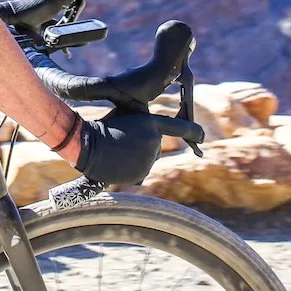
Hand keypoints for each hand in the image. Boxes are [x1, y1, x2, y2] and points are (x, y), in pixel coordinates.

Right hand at [76, 110, 201, 186]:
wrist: (88, 145)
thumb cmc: (104, 126)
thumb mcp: (125, 115)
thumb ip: (144, 124)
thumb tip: (154, 135)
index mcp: (151, 124)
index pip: (181, 128)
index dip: (194, 132)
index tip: (202, 136)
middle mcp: (155, 142)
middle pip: (155, 146)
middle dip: (143, 144)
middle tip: (123, 140)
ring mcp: (148, 160)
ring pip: (147, 160)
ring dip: (136, 157)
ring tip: (117, 152)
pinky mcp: (141, 175)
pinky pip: (140, 172)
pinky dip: (131, 169)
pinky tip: (118, 164)